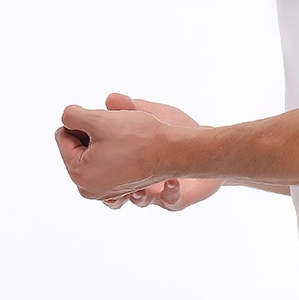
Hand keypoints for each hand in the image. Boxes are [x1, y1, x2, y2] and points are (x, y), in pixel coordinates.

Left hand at [56, 95, 168, 199]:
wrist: (171, 152)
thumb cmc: (138, 136)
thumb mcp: (99, 119)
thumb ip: (72, 115)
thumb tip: (66, 118)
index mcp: (78, 174)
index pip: (63, 136)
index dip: (82, 121)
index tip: (105, 122)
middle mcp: (87, 188)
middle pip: (77, 147)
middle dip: (92, 133)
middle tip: (115, 129)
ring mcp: (103, 191)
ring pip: (91, 153)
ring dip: (103, 140)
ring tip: (123, 138)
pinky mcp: (117, 188)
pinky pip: (105, 163)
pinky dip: (113, 151)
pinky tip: (128, 148)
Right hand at [100, 94, 222, 211]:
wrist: (204, 141)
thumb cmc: (176, 127)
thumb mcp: (154, 113)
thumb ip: (131, 106)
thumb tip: (110, 98)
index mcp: (126, 162)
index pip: (102, 172)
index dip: (95, 168)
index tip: (93, 161)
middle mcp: (138, 181)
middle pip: (114, 196)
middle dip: (111, 196)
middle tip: (112, 192)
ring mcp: (157, 192)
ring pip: (140, 201)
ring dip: (138, 199)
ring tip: (139, 192)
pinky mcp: (176, 197)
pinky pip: (170, 201)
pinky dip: (170, 193)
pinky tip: (173, 183)